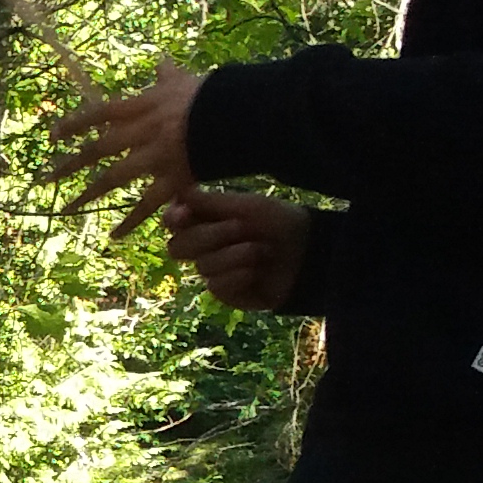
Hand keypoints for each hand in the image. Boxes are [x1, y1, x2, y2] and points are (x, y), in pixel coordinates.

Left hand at [56, 59, 201, 224]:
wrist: (244, 114)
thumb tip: (160, 59)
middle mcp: (144, 131)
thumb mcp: (187, 81)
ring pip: (113, 178)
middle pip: (99, 149)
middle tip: (46, 178)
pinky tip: (114, 236)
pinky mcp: (172, 179)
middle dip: (71, 164)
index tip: (52, 135)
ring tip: (66, 210)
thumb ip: (168, 75)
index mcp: (146, 105)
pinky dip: (130, 222)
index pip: (101, 113)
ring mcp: (156, 157)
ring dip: (88, 195)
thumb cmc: (217, 94)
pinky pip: (146, 205)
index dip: (75, 124)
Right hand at [164, 186, 309, 312]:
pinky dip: (239, 275)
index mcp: (206, 221)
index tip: (184, 214)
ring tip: (262, 251)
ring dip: (234, 255)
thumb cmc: (281, 223)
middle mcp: (203, 247)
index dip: (174, 219)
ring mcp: (212, 270)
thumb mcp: (248, 207)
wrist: (309, 253)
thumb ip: (212, 203)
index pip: (173, 221)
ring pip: (202, 266)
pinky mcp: (224, 291)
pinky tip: (257, 271)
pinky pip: (215, 285)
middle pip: (177, 247)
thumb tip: (181, 191)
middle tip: (241, 228)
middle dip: (209, 237)